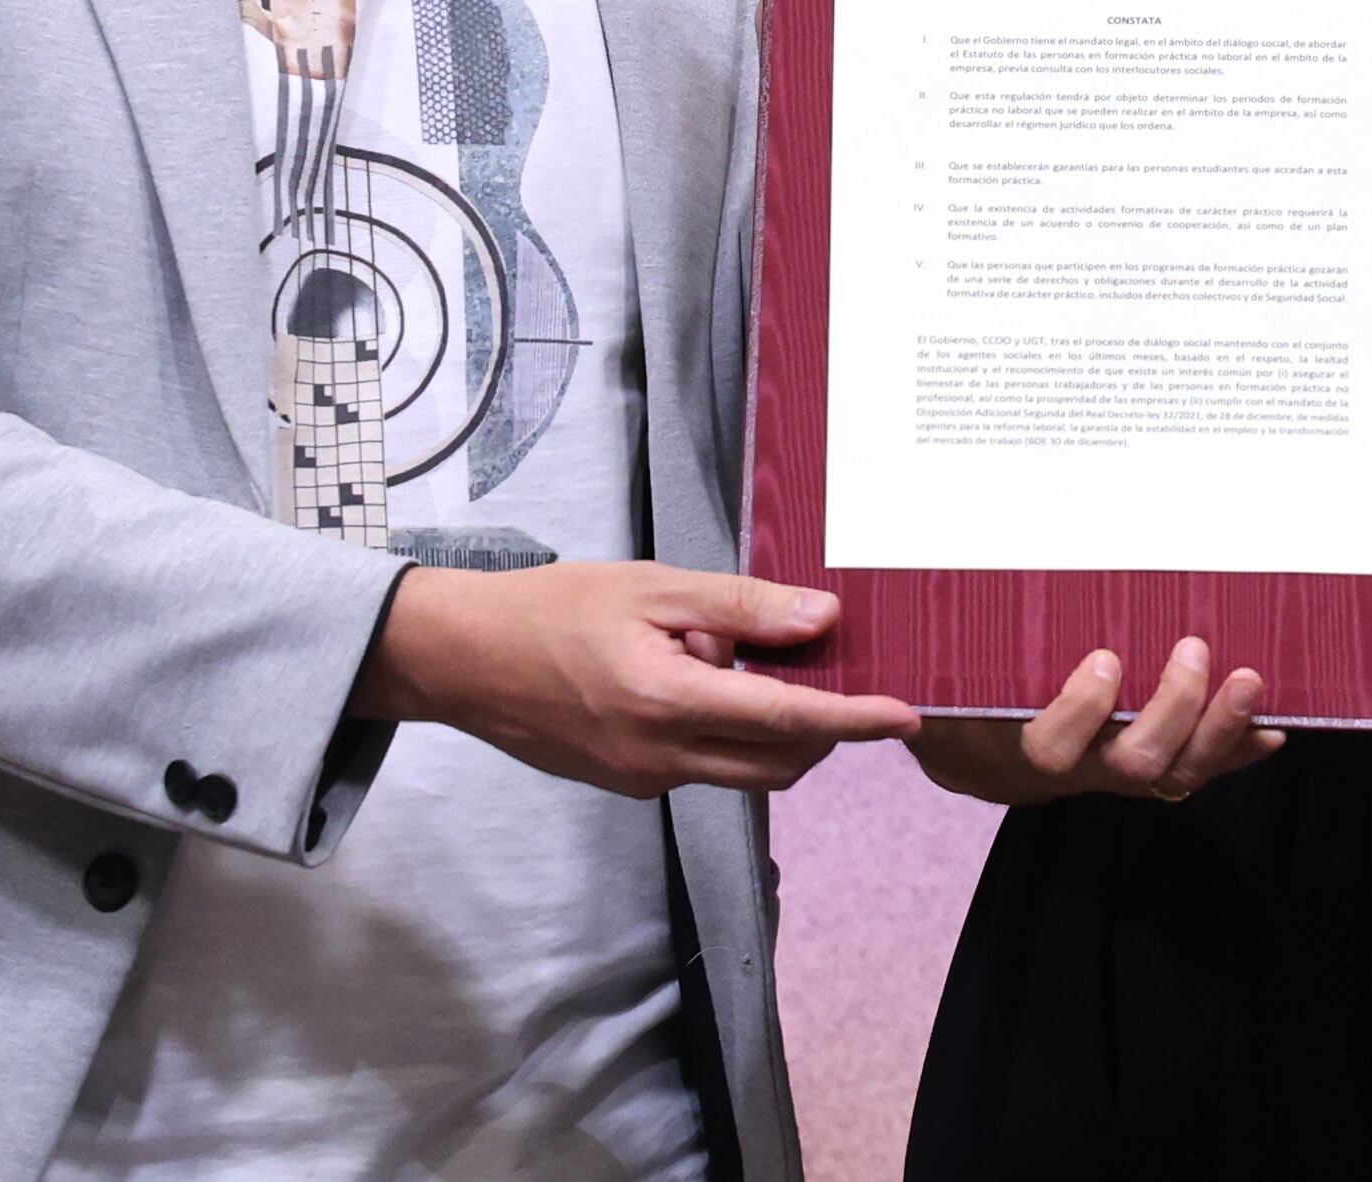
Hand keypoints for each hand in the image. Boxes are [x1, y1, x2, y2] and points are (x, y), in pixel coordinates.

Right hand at [357, 564, 918, 799]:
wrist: (463, 659)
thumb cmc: (552, 608)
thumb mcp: (652, 586)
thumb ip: (742, 607)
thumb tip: (823, 619)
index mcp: (669, 701)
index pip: (789, 719)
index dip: (857, 719)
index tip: (908, 716)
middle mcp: (661, 757)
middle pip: (781, 761)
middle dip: (821, 725)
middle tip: (815, 662)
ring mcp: (644, 780)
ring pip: (746, 770)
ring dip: (770, 727)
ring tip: (725, 657)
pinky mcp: (629, 785)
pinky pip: (704, 768)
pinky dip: (725, 731)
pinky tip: (691, 678)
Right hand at [906, 639, 1283, 805]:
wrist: (998, 755)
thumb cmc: (987, 691)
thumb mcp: (976, 668)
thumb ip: (973, 644)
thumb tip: (944, 598)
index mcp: (1032, 740)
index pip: (1052, 746)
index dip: (1082, 710)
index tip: (1104, 659)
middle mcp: (1084, 766)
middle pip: (1134, 760)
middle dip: (1173, 708)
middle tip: (1192, 649)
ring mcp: (1126, 773)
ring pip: (1179, 772)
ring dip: (1220, 726)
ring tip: (1248, 680)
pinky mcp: (1160, 772)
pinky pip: (1206, 770)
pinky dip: (1241, 749)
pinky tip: (1273, 726)